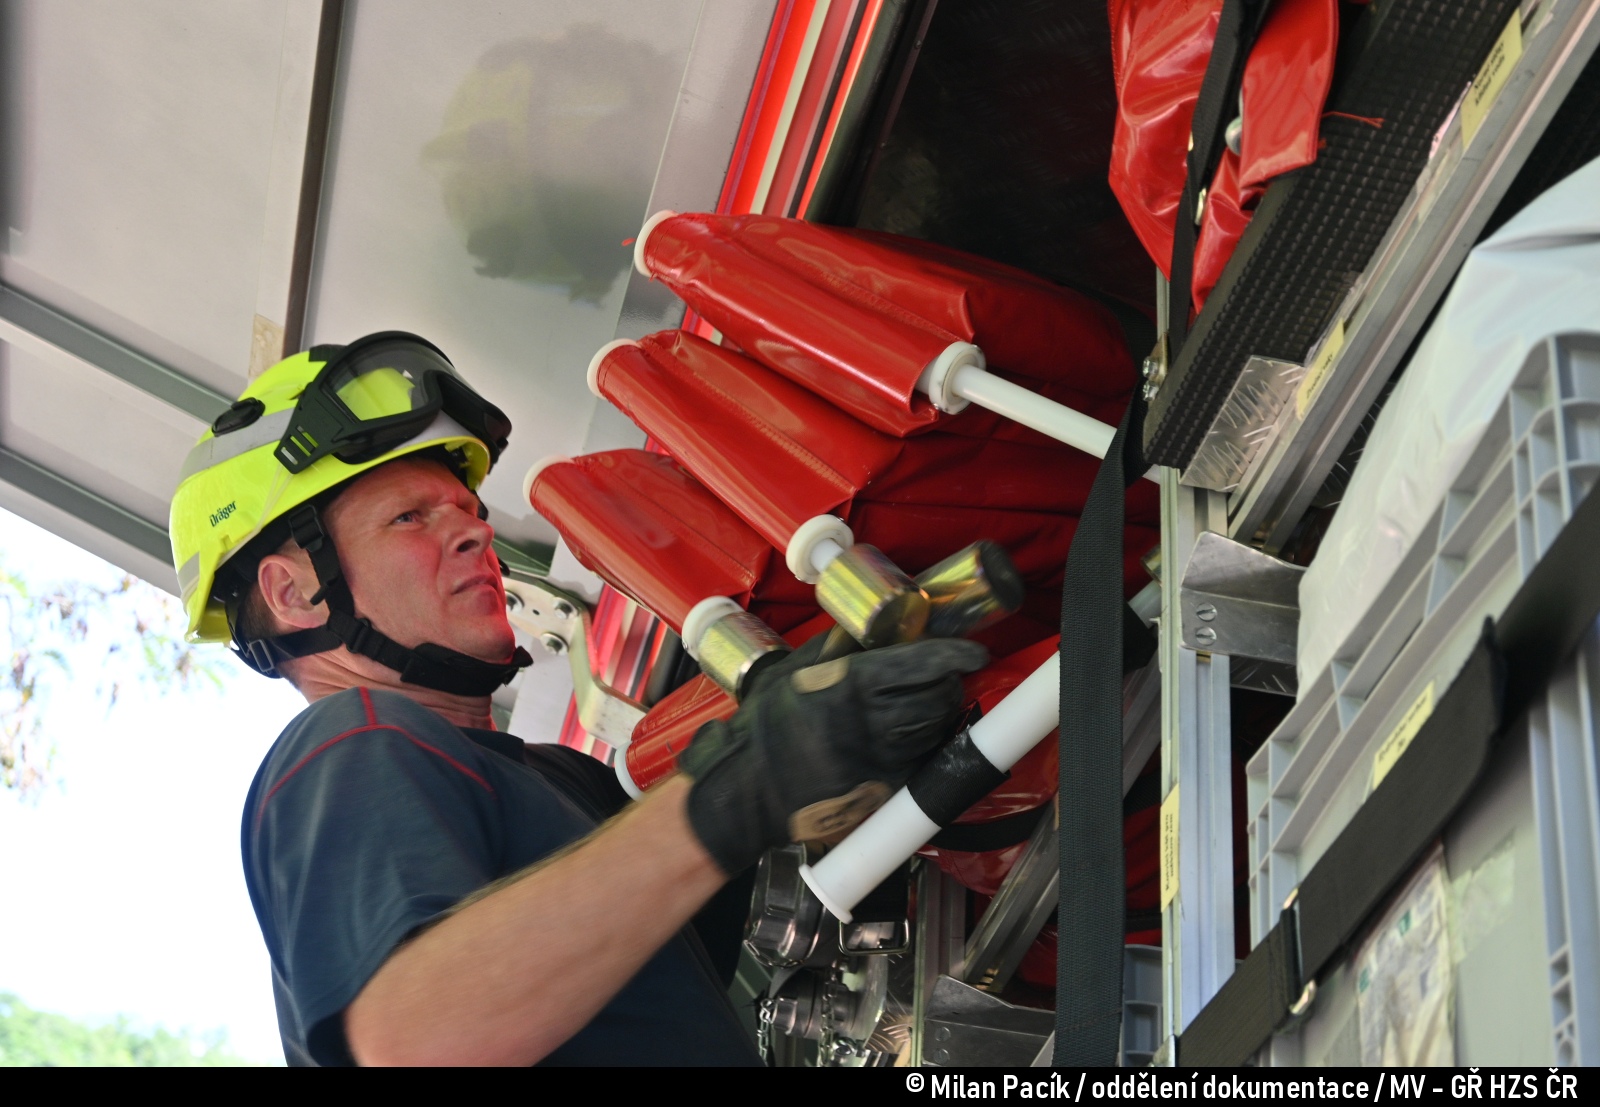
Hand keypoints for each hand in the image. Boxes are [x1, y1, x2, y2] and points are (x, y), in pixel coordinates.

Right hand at [678, 637, 988, 874]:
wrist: (749, 787)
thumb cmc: (766, 725)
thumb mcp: (795, 671)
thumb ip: (835, 648)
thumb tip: (870, 628)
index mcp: (852, 686)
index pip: (921, 664)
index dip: (955, 655)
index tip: (974, 653)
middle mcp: (873, 723)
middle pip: (938, 697)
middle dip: (949, 684)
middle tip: (944, 678)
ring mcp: (882, 760)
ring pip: (935, 730)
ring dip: (941, 714)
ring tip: (930, 705)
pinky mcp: (884, 791)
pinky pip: (923, 762)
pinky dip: (928, 747)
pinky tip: (916, 739)